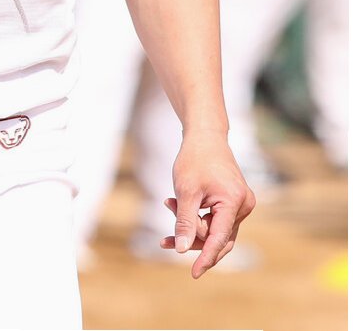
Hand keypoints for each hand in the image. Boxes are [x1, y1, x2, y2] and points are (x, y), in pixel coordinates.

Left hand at [161, 131, 255, 277]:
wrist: (205, 135)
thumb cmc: (194, 158)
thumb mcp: (185, 190)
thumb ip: (185, 221)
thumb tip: (182, 249)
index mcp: (234, 202)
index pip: (220, 238)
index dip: (206, 257)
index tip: (194, 273)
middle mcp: (243, 206)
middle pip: (218, 237)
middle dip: (192, 239)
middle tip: (165, 241)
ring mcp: (241, 204)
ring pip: (215, 229)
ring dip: (192, 226)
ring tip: (168, 204)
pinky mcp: (234, 202)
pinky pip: (216, 219)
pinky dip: (197, 217)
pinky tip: (175, 205)